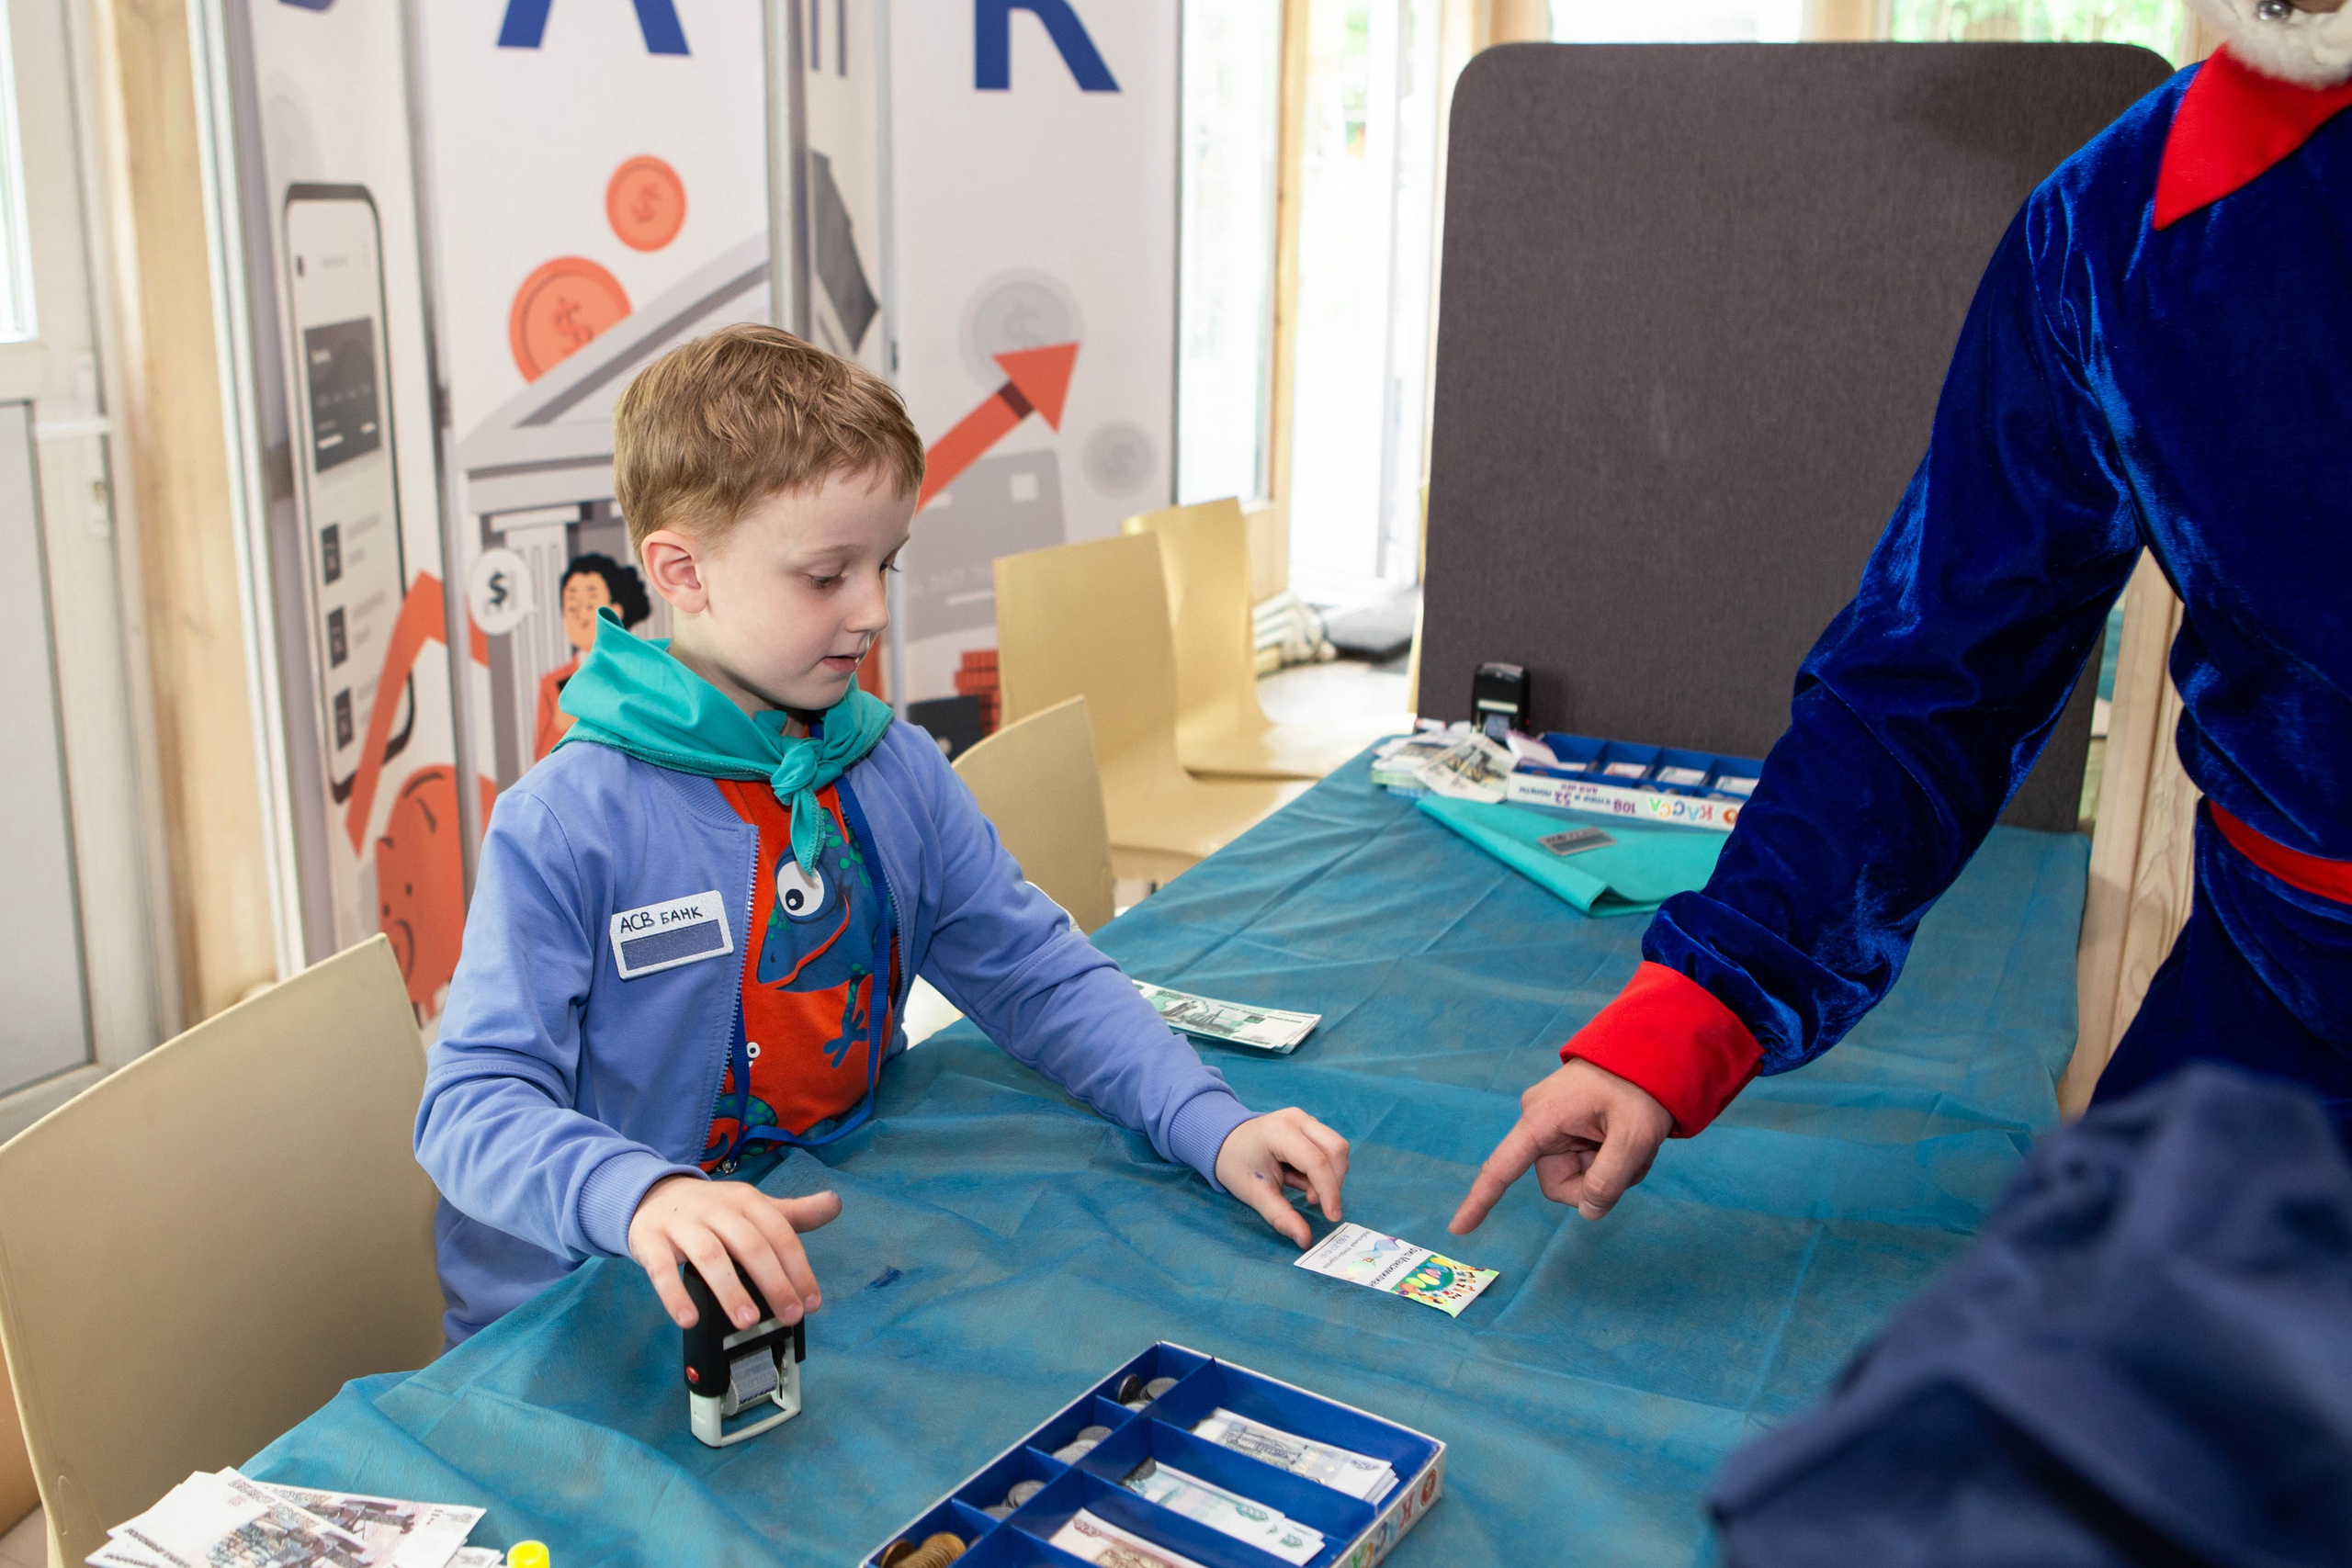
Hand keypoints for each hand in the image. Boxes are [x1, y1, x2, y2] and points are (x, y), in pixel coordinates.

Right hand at [627, 1174, 842, 1330]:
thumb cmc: (712, 1211)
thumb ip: (793, 1213)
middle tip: (790, 1315)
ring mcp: (682, 1224)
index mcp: (746, 1200)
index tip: (812, 1302)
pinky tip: (689, 1319)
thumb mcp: (752, 1207)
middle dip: (774, 1282)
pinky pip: (662, 1270)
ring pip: (709, 1256)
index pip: (779, 1234)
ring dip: (730, 1290)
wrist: (651, 1196)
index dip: (798, 1269)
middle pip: (749, 1245)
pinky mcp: (650, 1242)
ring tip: (747, 1321)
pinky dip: (674, 1295)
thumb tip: (835, 1204)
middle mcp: (716, 1209)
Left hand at [1215, 1107, 1350, 1247]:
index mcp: (1278, 1132)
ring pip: (1337, 1148)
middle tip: (1312, 1201)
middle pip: (1336, 1149)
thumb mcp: (1255, 1194)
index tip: (1333, 1217)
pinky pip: (1329, 1147)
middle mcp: (1296, 1119)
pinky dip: (1324, 1169)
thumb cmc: (1237, 1165)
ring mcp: (1305, 1119)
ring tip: (1302, 1188)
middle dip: (1333, 1181)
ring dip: (1329, 1175)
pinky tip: (1301, 1177)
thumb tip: (1306, 1240)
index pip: (1316, 1161)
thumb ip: (1281, 1216)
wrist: (1225, 1142)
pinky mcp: (1310, 1125)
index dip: (1329, 1191)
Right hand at [1448, 1059, 1671, 1233]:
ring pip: (1574, 1176)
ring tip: (1633, 1145)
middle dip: (1595, 1184)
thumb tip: (1588, 1211)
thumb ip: (1609, 1180)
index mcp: (1542, 1119)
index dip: (1480, 1201)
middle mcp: (1539, 1121)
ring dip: (1607, 1171)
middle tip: (1631, 1161)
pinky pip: (1582, 1161)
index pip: (1502, 1168)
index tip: (1457, 1230)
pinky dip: (1608, 1161)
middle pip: (1559, 1183)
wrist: (1649, 1053)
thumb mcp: (1635, 1137)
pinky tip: (1627, 1140)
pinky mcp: (1567, 1126)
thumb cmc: (1639, 1088)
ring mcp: (1552, 1124)